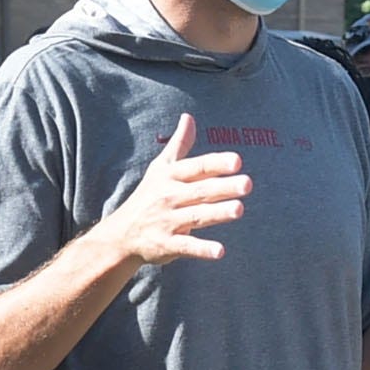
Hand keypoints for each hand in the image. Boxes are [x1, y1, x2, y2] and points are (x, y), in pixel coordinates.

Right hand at [98, 111, 247, 265]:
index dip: (216, 164)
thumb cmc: (148, 196)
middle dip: (223, 187)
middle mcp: (169, 197)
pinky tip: (220, 251)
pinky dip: (202, 249)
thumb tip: (188, 117)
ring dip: (217, 213)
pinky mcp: (166, 245)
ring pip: (196, 216)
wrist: (122, 233)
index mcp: (171, 176)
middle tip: (247, 183)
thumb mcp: (160, 168)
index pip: (197, 167)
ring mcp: (168, 221)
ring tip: (239, 209)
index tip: (237, 161)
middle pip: (201, 191)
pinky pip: (186, 246)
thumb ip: (179, 144)